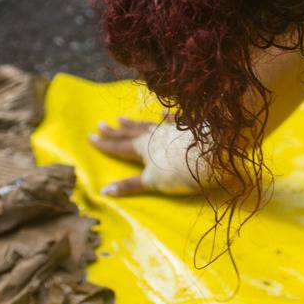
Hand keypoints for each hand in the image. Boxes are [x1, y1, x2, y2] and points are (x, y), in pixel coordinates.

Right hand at [89, 117, 205, 195]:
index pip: (119, 146)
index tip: (90, 137)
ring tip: (121, 118)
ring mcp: (171, 129)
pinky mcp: (189, 127)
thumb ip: (129, 185)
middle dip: (114, 131)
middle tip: (100, 125)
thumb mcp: (153, 182)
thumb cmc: (181, 171)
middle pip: (130, 133)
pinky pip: (174, 120)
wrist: (213, 153)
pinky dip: (167, 117)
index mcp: (143, 148)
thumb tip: (103, 191)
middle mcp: (154, 135)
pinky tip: (163, 113)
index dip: (104, 144)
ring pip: (148, 125)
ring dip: (134, 123)